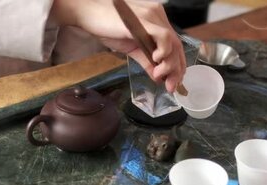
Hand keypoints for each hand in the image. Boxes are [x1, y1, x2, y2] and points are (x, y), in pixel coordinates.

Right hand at [52, 0, 185, 92]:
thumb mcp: (131, 48)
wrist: (88, 14)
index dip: (178, 65)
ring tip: (160, 76)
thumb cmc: (107, 28)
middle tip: (171, 87)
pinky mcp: (145, 20)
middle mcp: (159, 16)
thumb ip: (146, 60)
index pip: (175, 45)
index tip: (174, 82)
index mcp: (157, 21)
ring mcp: (153, 17)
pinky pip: (163, 36)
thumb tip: (157, 77)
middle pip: (177, 46)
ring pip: (173, 43)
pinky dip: (164, 51)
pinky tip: (156, 60)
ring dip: (170, 64)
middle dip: (177, 70)